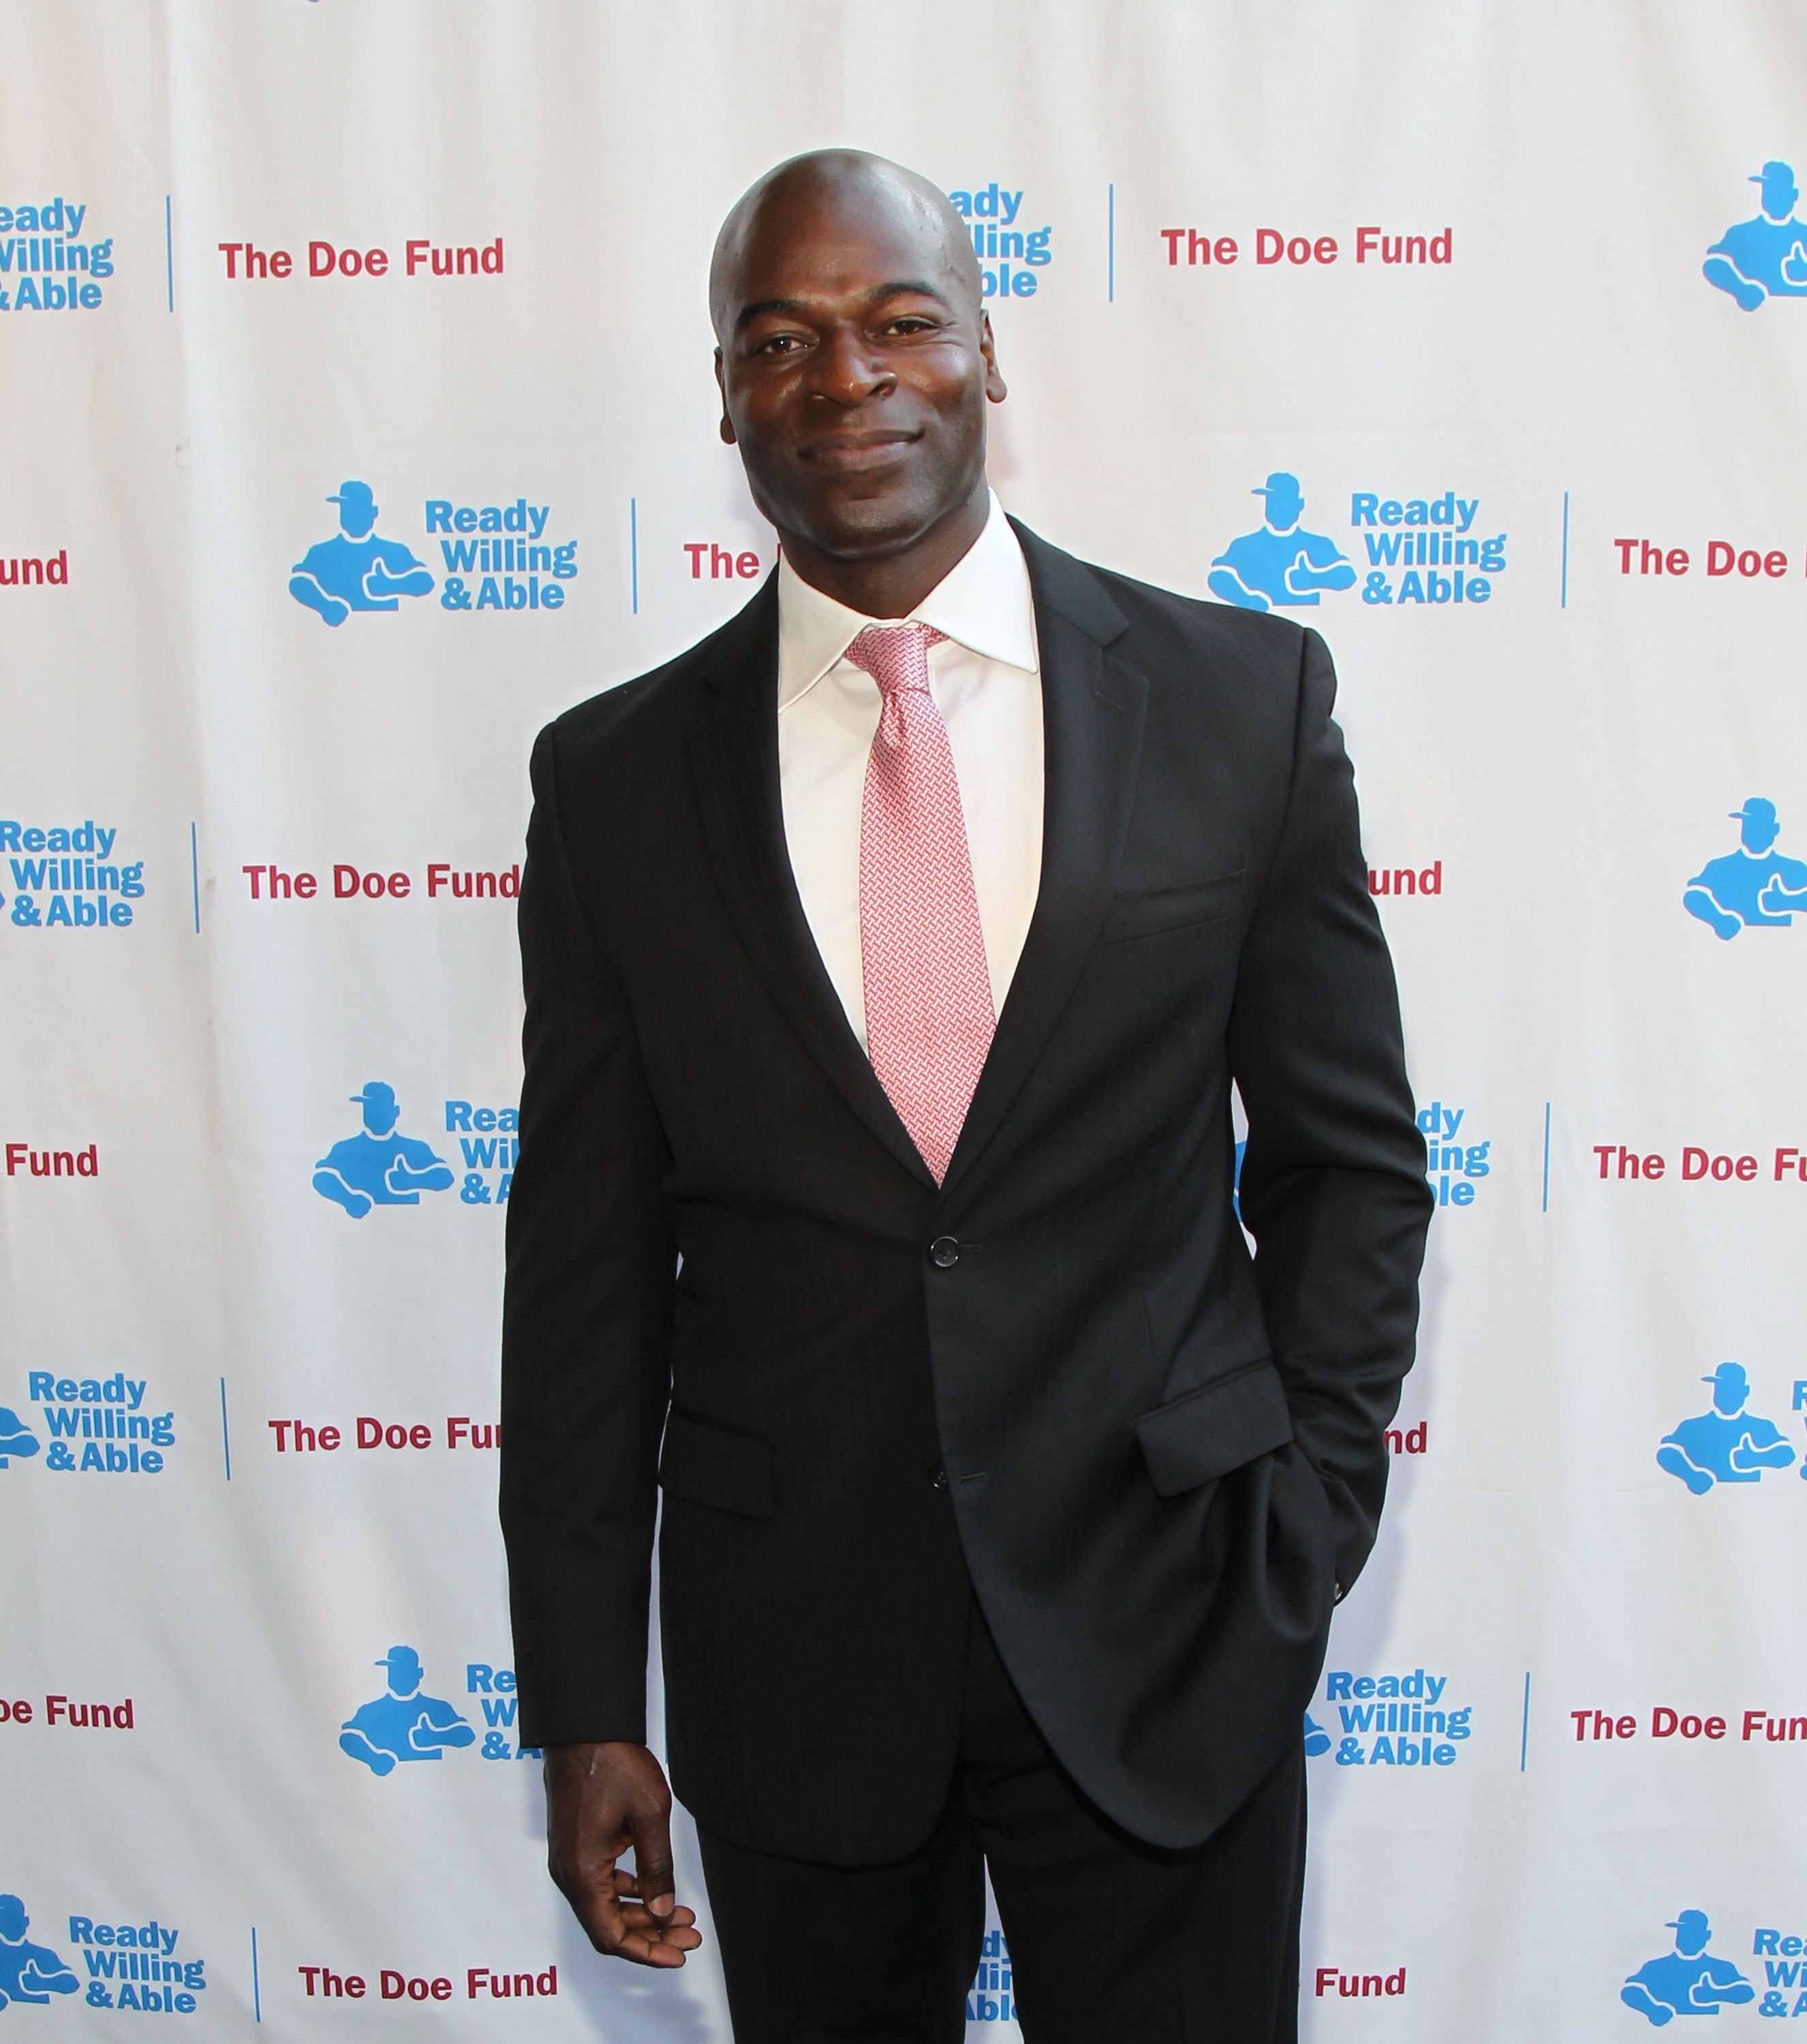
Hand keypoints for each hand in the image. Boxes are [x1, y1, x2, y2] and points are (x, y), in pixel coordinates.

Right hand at [544, 1742, 701, 1967]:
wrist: (583, 1726)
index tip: (676, 1953)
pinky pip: (600, 1880)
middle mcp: (569, 1871)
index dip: (645, 1951)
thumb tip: (663, 1909)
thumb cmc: (612, 1762)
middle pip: (607, 1924)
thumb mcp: (649, 1815)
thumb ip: (656, 1867)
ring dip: (641, 1912)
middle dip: (650, 1934)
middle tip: (688, 1933)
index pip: (610, 1935)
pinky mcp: (575, 1842)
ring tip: (680, 1913)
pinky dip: (628, 1890)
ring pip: (605, 1903)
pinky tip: (654, 1886)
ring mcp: (569, 1857)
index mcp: (582, 1872)